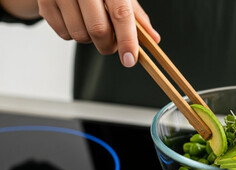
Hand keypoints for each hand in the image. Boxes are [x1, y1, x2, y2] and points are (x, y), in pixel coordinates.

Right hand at [38, 0, 159, 66]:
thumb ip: (137, 17)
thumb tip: (154, 39)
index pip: (121, 14)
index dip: (127, 40)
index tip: (130, 60)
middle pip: (98, 30)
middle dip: (108, 45)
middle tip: (112, 43)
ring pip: (79, 35)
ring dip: (90, 40)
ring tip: (92, 24)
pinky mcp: (44, 2)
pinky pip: (64, 34)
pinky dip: (74, 34)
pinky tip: (76, 19)